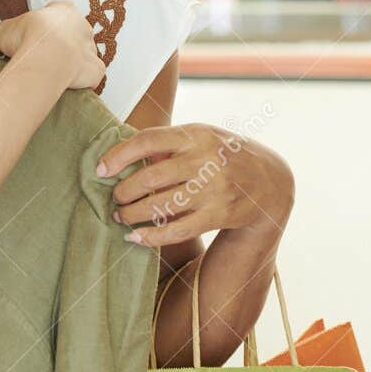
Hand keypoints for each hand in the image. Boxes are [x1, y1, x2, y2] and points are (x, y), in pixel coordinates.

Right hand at [0, 1, 103, 90]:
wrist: (46, 57)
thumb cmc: (27, 37)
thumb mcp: (3, 32)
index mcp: (63, 10)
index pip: (58, 12)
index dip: (46, 25)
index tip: (34, 36)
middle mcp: (82, 26)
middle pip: (73, 33)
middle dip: (61, 43)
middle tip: (41, 57)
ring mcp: (91, 48)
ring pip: (84, 54)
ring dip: (73, 61)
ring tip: (53, 73)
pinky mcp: (95, 69)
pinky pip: (92, 74)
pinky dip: (83, 80)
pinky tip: (69, 86)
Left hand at [96, 123, 294, 246]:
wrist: (269, 182)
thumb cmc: (223, 155)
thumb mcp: (202, 137)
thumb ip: (168, 144)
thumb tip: (122, 156)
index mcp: (196, 134)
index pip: (147, 141)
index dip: (118, 155)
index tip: (100, 169)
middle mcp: (205, 160)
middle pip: (150, 178)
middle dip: (124, 191)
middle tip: (115, 198)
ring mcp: (213, 189)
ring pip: (161, 206)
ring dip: (133, 215)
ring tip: (121, 216)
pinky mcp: (219, 215)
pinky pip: (177, 230)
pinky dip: (151, 236)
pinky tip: (135, 237)